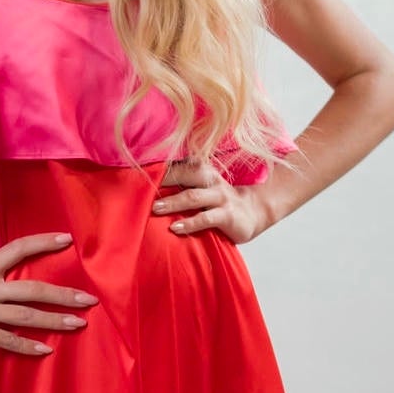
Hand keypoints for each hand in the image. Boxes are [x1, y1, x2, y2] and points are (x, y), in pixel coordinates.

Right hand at [0, 231, 97, 355]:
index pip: (17, 249)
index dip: (43, 243)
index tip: (67, 240)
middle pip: (33, 289)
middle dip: (64, 295)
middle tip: (89, 299)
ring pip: (26, 316)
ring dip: (55, 321)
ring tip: (79, 324)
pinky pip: (7, 340)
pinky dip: (28, 346)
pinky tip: (47, 350)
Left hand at [152, 158, 274, 244]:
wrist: (255, 212)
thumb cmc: (219, 202)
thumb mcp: (202, 188)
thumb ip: (182, 185)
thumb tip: (148, 189)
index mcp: (203, 171)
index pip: (180, 164)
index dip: (161, 166)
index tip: (138, 170)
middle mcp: (211, 180)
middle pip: (186, 173)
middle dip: (165, 178)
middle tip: (143, 186)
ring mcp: (220, 197)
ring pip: (193, 196)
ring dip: (173, 202)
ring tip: (155, 208)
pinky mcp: (227, 215)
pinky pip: (206, 218)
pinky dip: (189, 223)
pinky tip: (175, 228)